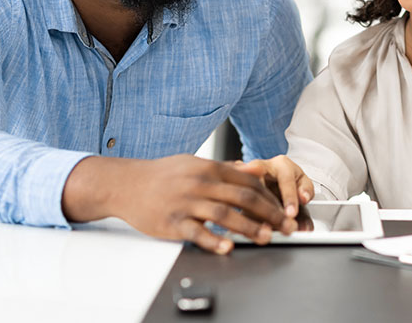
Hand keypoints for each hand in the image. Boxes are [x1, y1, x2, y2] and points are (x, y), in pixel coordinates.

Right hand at [63, 154, 298, 254]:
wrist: (125, 183)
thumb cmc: (162, 175)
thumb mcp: (194, 163)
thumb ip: (225, 168)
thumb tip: (255, 170)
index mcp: (209, 168)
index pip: (249, 182)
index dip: (271, 197)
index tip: (285, 210)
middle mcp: (200, 183)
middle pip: (243, 198)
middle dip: (270, 213)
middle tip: (286, 226)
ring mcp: (186, 202)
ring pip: (224, 215)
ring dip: (249, 228)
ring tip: (266, 237)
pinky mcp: (171, 221)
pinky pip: (196, 232)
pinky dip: (213, 240)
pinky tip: (228, 247)